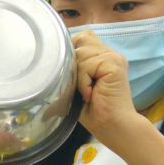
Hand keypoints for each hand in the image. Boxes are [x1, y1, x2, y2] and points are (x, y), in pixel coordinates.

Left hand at [72, 30, 143, 144]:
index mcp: (104, 57)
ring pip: (81, 53)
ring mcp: (114, 57)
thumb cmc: (95, 112)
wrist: (113, 127)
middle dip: (74, 64)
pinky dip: (83, 82)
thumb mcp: (77, 86)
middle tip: (81, 88)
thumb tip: (49, 60)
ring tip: (88, 93)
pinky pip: (86, 65)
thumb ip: (71, 68)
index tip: (71, 73)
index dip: (72, 50)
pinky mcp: (114, 64)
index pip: (83, 37)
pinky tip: (91, 94)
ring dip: (78, 76)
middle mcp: (110, 54)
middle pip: (81, 40)